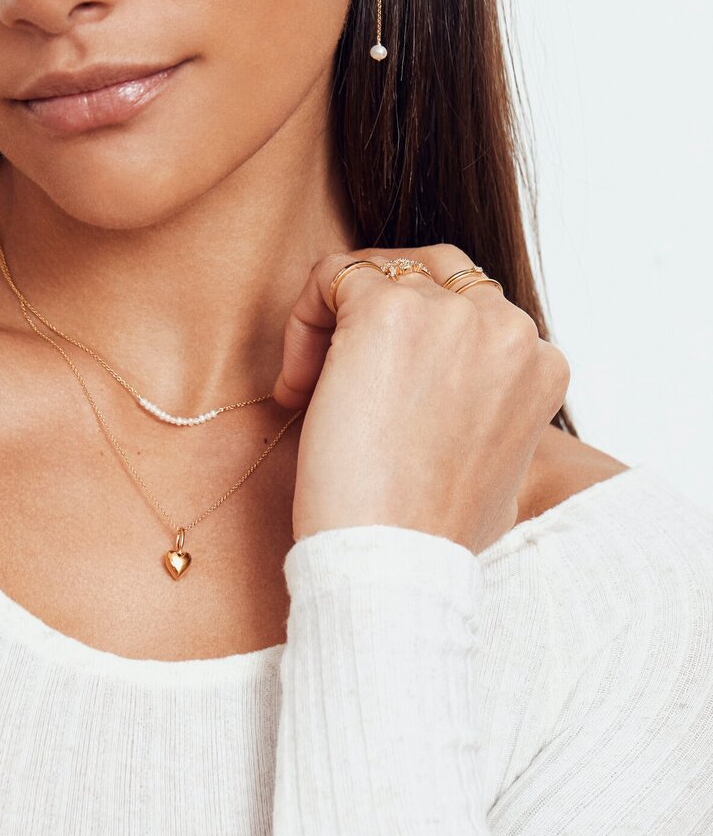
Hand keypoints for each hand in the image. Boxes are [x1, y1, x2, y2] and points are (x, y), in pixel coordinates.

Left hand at [272, 246, 570, 554]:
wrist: (395, 564)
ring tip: (309, 387)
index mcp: (540, 364)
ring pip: (380, 271)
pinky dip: (303, 320)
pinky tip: (294, 387)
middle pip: (432, 274)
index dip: (416, 346)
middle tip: (337, 377)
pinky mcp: (389, 312)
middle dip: (379, 315)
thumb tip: (448, 395)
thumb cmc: (430, 531)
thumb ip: (490, 410)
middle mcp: (507, 328)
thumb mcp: (495, 466)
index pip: (472, 310)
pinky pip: (333, 276)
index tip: (378, 401)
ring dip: (336, 321)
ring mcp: (452, 315)